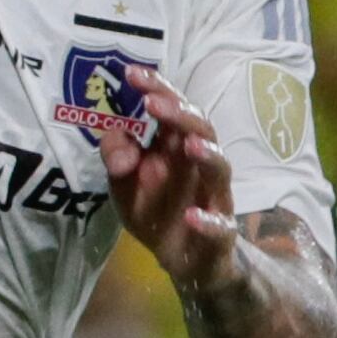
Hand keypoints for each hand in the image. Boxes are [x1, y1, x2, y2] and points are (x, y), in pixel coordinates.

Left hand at [94, 62, 250, 294]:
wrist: (186, 263)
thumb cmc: (157, 212)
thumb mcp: (124, 185)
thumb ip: (116, 157)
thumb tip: (116, 132)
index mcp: (176, 148)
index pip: (173, 110)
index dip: (157, 90)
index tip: (132, 74)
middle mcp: (200, 166)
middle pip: (201, 130)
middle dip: (180, 113)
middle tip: (154, 102)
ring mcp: (214, 198)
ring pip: (220, 169)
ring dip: (206, 154)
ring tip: (187, 144)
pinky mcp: (221, 234)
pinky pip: (220, 226)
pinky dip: (207, 221)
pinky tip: (192, 216)